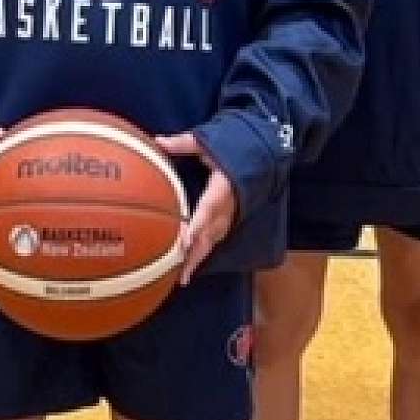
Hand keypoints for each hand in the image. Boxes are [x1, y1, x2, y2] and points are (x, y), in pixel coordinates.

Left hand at [155, 131, 236, 285]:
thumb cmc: (232, 146)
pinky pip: (214, 240)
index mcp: (224, 186)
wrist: (262, 154)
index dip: (197, 225)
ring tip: (182, 279)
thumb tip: (157, 140)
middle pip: (210, 233)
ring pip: (213, 241)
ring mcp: (230, 215)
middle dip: (194, 253)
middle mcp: (228, 206)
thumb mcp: (208, 141)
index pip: (209, 208)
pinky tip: (190, 268)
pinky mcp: (228, 220)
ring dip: (198, 259)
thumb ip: (184, 143)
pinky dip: (202, 254)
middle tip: (178, 272)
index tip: (184, 241)